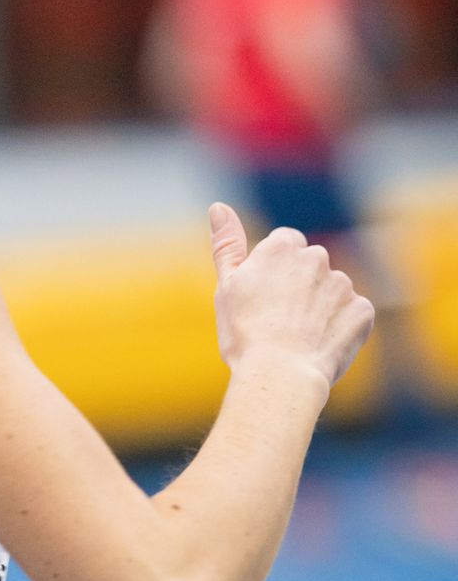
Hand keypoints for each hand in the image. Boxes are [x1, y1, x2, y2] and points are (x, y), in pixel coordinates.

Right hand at [208, 202, 374, 394]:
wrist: (280, 374)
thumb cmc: (246, 334)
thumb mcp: (227, 286)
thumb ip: (227, 243)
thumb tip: (218, 206)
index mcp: (281, 248)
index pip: (285, 243)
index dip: (275, 270)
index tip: (266, 296)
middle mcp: (316, 258)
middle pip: (311, 265)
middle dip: (301, 285)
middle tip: (280, 320)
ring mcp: (342, 285)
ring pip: (332, 290)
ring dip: (322, 307)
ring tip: (301, 337)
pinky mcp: (362, 311)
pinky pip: (354, 314)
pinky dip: (341, 328)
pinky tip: (321, 345)